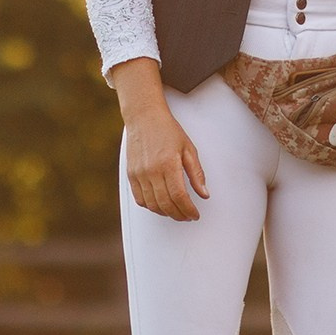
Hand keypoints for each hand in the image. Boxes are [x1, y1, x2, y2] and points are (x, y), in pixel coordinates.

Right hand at [112, 59, 207, 220]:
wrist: (144, 118)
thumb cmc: (167, 130)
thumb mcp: (189, 149)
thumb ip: (197, 173)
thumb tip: (204, 194)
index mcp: (168, 164)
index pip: (179, 196)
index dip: (188, 210)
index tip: (194, 214)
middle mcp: (152, 171)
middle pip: (166, 204)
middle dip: (179, 215)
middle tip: (187, 216)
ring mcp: (139, 174)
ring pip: (152, 205)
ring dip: (166, 213)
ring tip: (176, 212)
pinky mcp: (131, 175)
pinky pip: (140, 199)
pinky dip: (151, 206)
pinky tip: (160, 205)